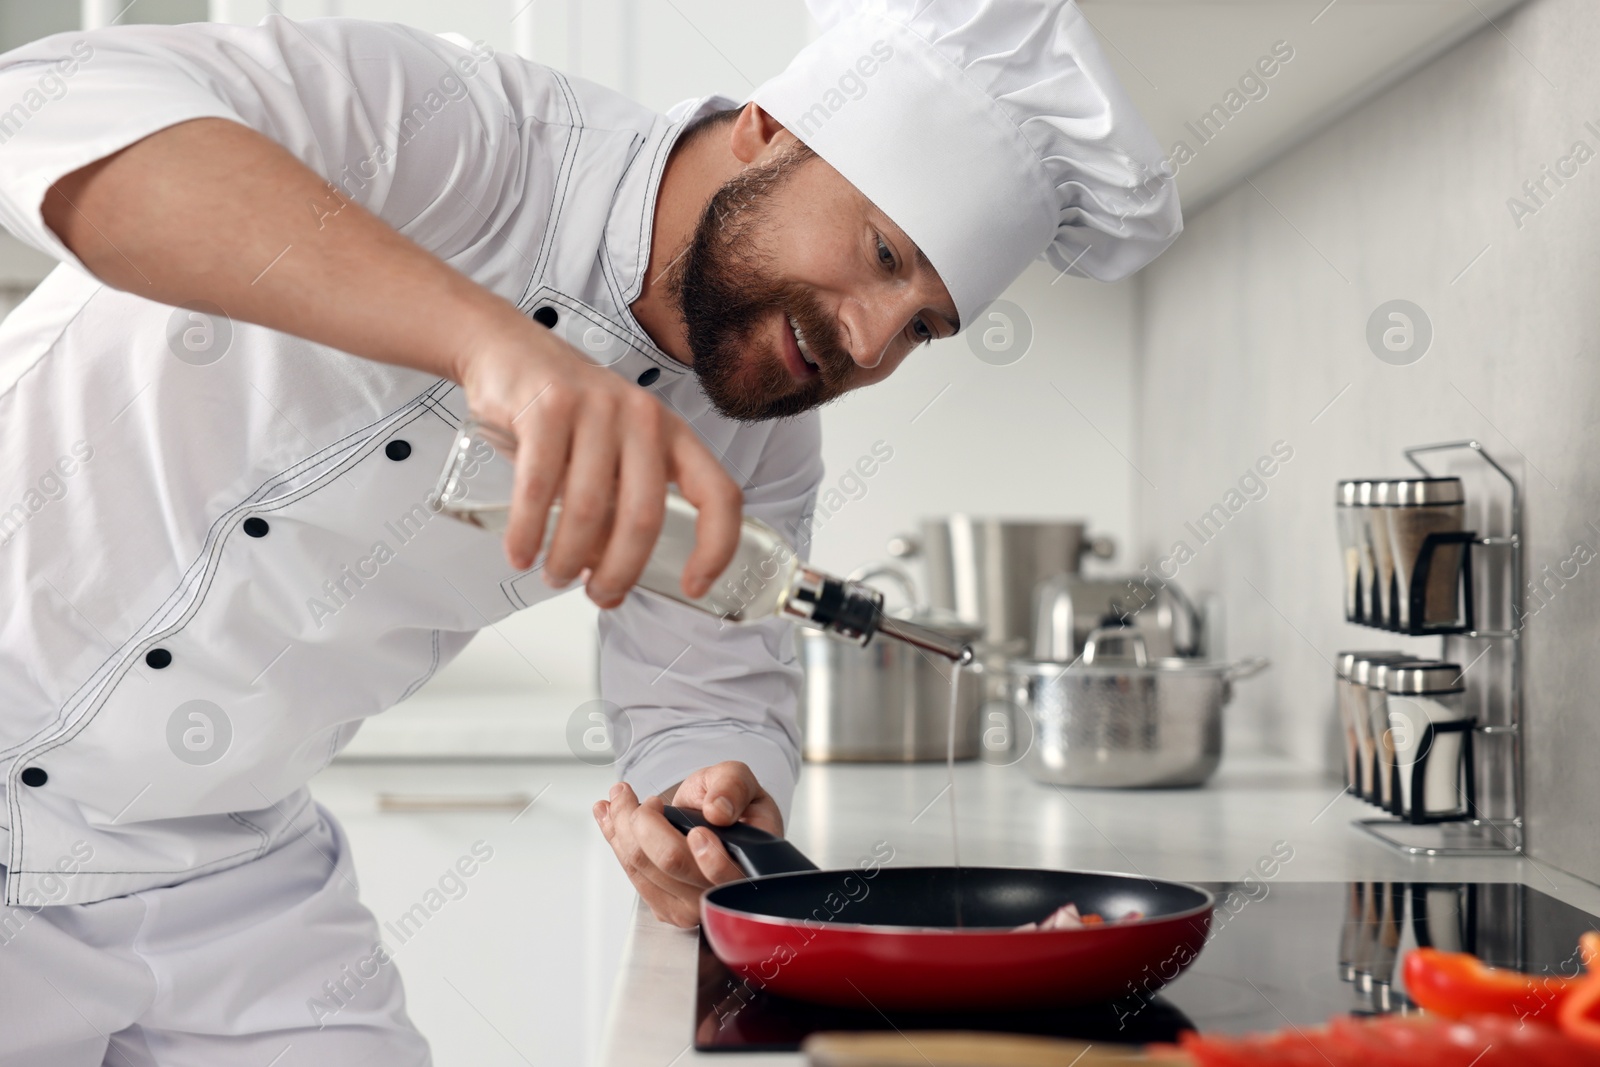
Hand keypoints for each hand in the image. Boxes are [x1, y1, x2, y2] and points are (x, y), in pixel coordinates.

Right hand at [456, 310, 742, 608]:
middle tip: (598, 594)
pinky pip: (540, 486)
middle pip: (646, 515)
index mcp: (673, 435)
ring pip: (591, 507)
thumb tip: (607, 588)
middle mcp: (643, 418)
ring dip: (567, 557)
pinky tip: (521, 553)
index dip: (717, 546)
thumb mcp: (608, 459)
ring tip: (552, 575)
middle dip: (620, 571)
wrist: (509, 351)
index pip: (719, 493)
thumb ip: (614, 514)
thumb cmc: (565, 417)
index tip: (693, 586)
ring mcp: (597, 408)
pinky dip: (528, 531)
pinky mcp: (548, 407)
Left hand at [593, 761, 782, 927]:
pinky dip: (614, 838)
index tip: (697, 829)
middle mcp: (720, 893)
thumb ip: (734, 787)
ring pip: (643, 865)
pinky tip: (610, 816)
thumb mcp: (740, 779)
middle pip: (672, 861)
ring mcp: (692, 906)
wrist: (713, 819)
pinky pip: (632, 873)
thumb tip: (718, 812)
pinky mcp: (666, 907)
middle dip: (645, 819)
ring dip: (621, 824)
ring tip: (621, 795)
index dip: (708, 854)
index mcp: (751, 864)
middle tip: (645, 796)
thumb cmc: (729, 802)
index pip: (727, 874)